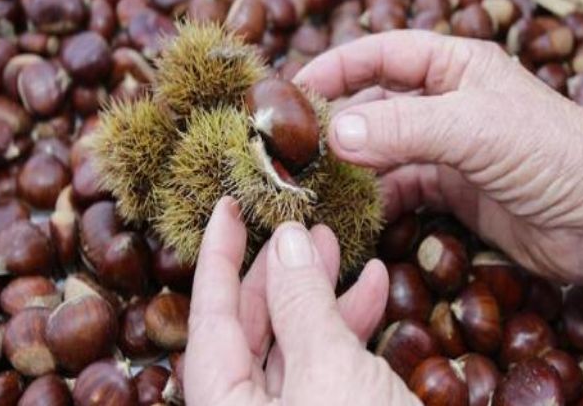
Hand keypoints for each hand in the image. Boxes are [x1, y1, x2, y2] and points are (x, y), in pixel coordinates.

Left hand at [184, 197, 419, 405]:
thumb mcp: (330, 374)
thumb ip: (302, 304)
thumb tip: (287, 239)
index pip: (208, 321)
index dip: (216, 259)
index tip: (224, 209)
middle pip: (250, 330)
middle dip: (278, 272)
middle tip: (298, 226)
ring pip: (295, 343)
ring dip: (319, 291)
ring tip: (339, 244)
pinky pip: (331, 364)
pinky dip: (351, 324)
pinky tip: (374, 286)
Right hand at [295, 31, 582, 293]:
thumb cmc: (556, 153)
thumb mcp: (475, 128)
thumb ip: (402, 126)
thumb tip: (332, 132)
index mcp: (455, 64)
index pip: (380, 52)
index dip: (334, 67)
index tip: (290, 90)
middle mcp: (447, 101)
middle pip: (374, 102)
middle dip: (333, 120)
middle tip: (288, 144)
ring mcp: (449, 148)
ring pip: (382, 149)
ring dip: (349, 163)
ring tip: (308, 179)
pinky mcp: (454, 190)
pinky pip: (400, 188)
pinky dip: (374, 198)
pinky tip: (351, 210)